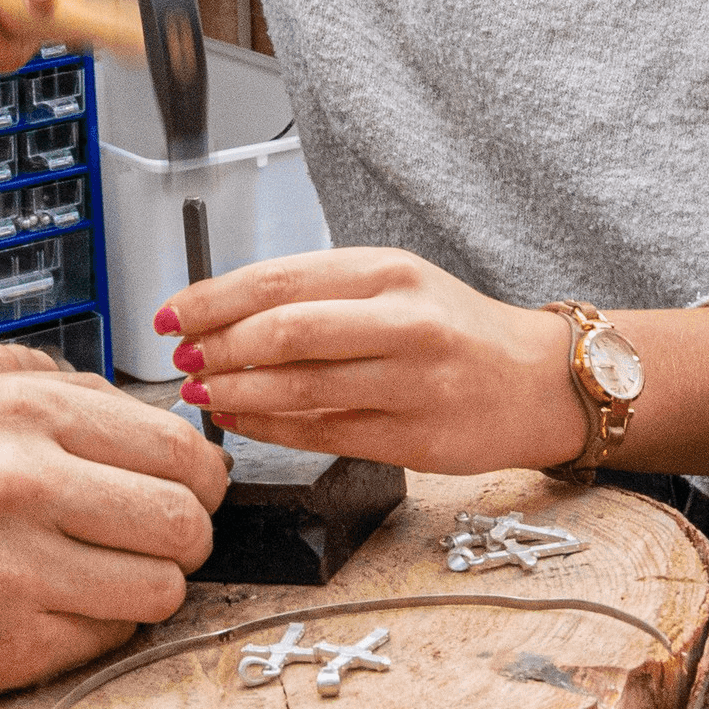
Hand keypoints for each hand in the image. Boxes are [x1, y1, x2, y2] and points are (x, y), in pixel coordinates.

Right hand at [0, 374, 229, 708]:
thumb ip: (75, 416)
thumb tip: (180, 447)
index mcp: (22, 410)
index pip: (179, 449)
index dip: (196, 484)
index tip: (179, 498)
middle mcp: (24, 477)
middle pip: (185, 521)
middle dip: (182, 542)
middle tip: (148, 548)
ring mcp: (19, 564)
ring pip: (163, 587)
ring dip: (143, 593)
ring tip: (96, 583)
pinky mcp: (11, 640)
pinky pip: (112, 639)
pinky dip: (95, 632)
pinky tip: (49, 614)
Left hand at [160, 247, 584, 476]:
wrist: (537, 381)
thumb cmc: (452, 329)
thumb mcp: (393, 285)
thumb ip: (317, 294)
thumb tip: (221, 313)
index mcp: (388, 272)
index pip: (278, 280)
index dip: (212, 300)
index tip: (172, 315)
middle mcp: (402, 321)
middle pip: (283, 333)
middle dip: (217, 349)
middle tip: (182, 360)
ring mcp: (411, 382)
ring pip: (299, 389)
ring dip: (235, 393)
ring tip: (202, 393)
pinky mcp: (414, 437)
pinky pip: (322, 433)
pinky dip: (269, 428)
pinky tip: (241, 419)